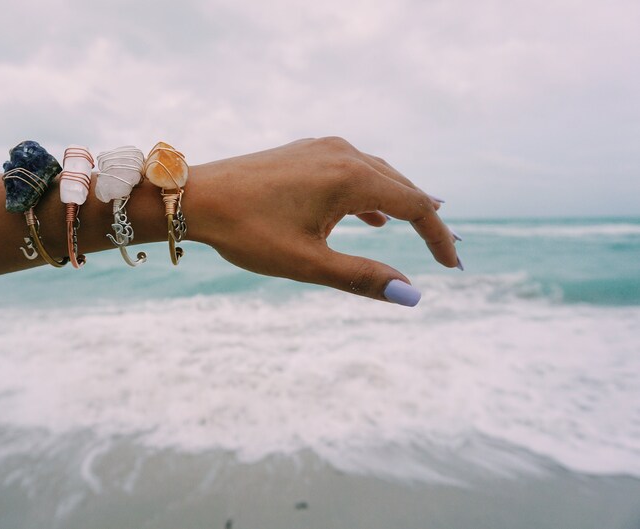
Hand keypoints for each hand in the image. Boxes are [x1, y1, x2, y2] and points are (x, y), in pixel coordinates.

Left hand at [186, 137, 459, 304]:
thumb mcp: (307, 263)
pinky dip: (370, 193)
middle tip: (446, 252)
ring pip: (378, 175)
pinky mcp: (306, 151)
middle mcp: (343, 153)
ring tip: (418, 229)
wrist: (195, 196)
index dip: (439, 237)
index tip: (453, 265)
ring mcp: (323, 148)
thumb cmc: (247, 231)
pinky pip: (353, 170)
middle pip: (402, 186)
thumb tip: (412, 296)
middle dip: (425, 220)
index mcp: (351, 178)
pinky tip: (373, 217)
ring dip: (399, 203)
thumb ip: (362, 277)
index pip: (416, 206)